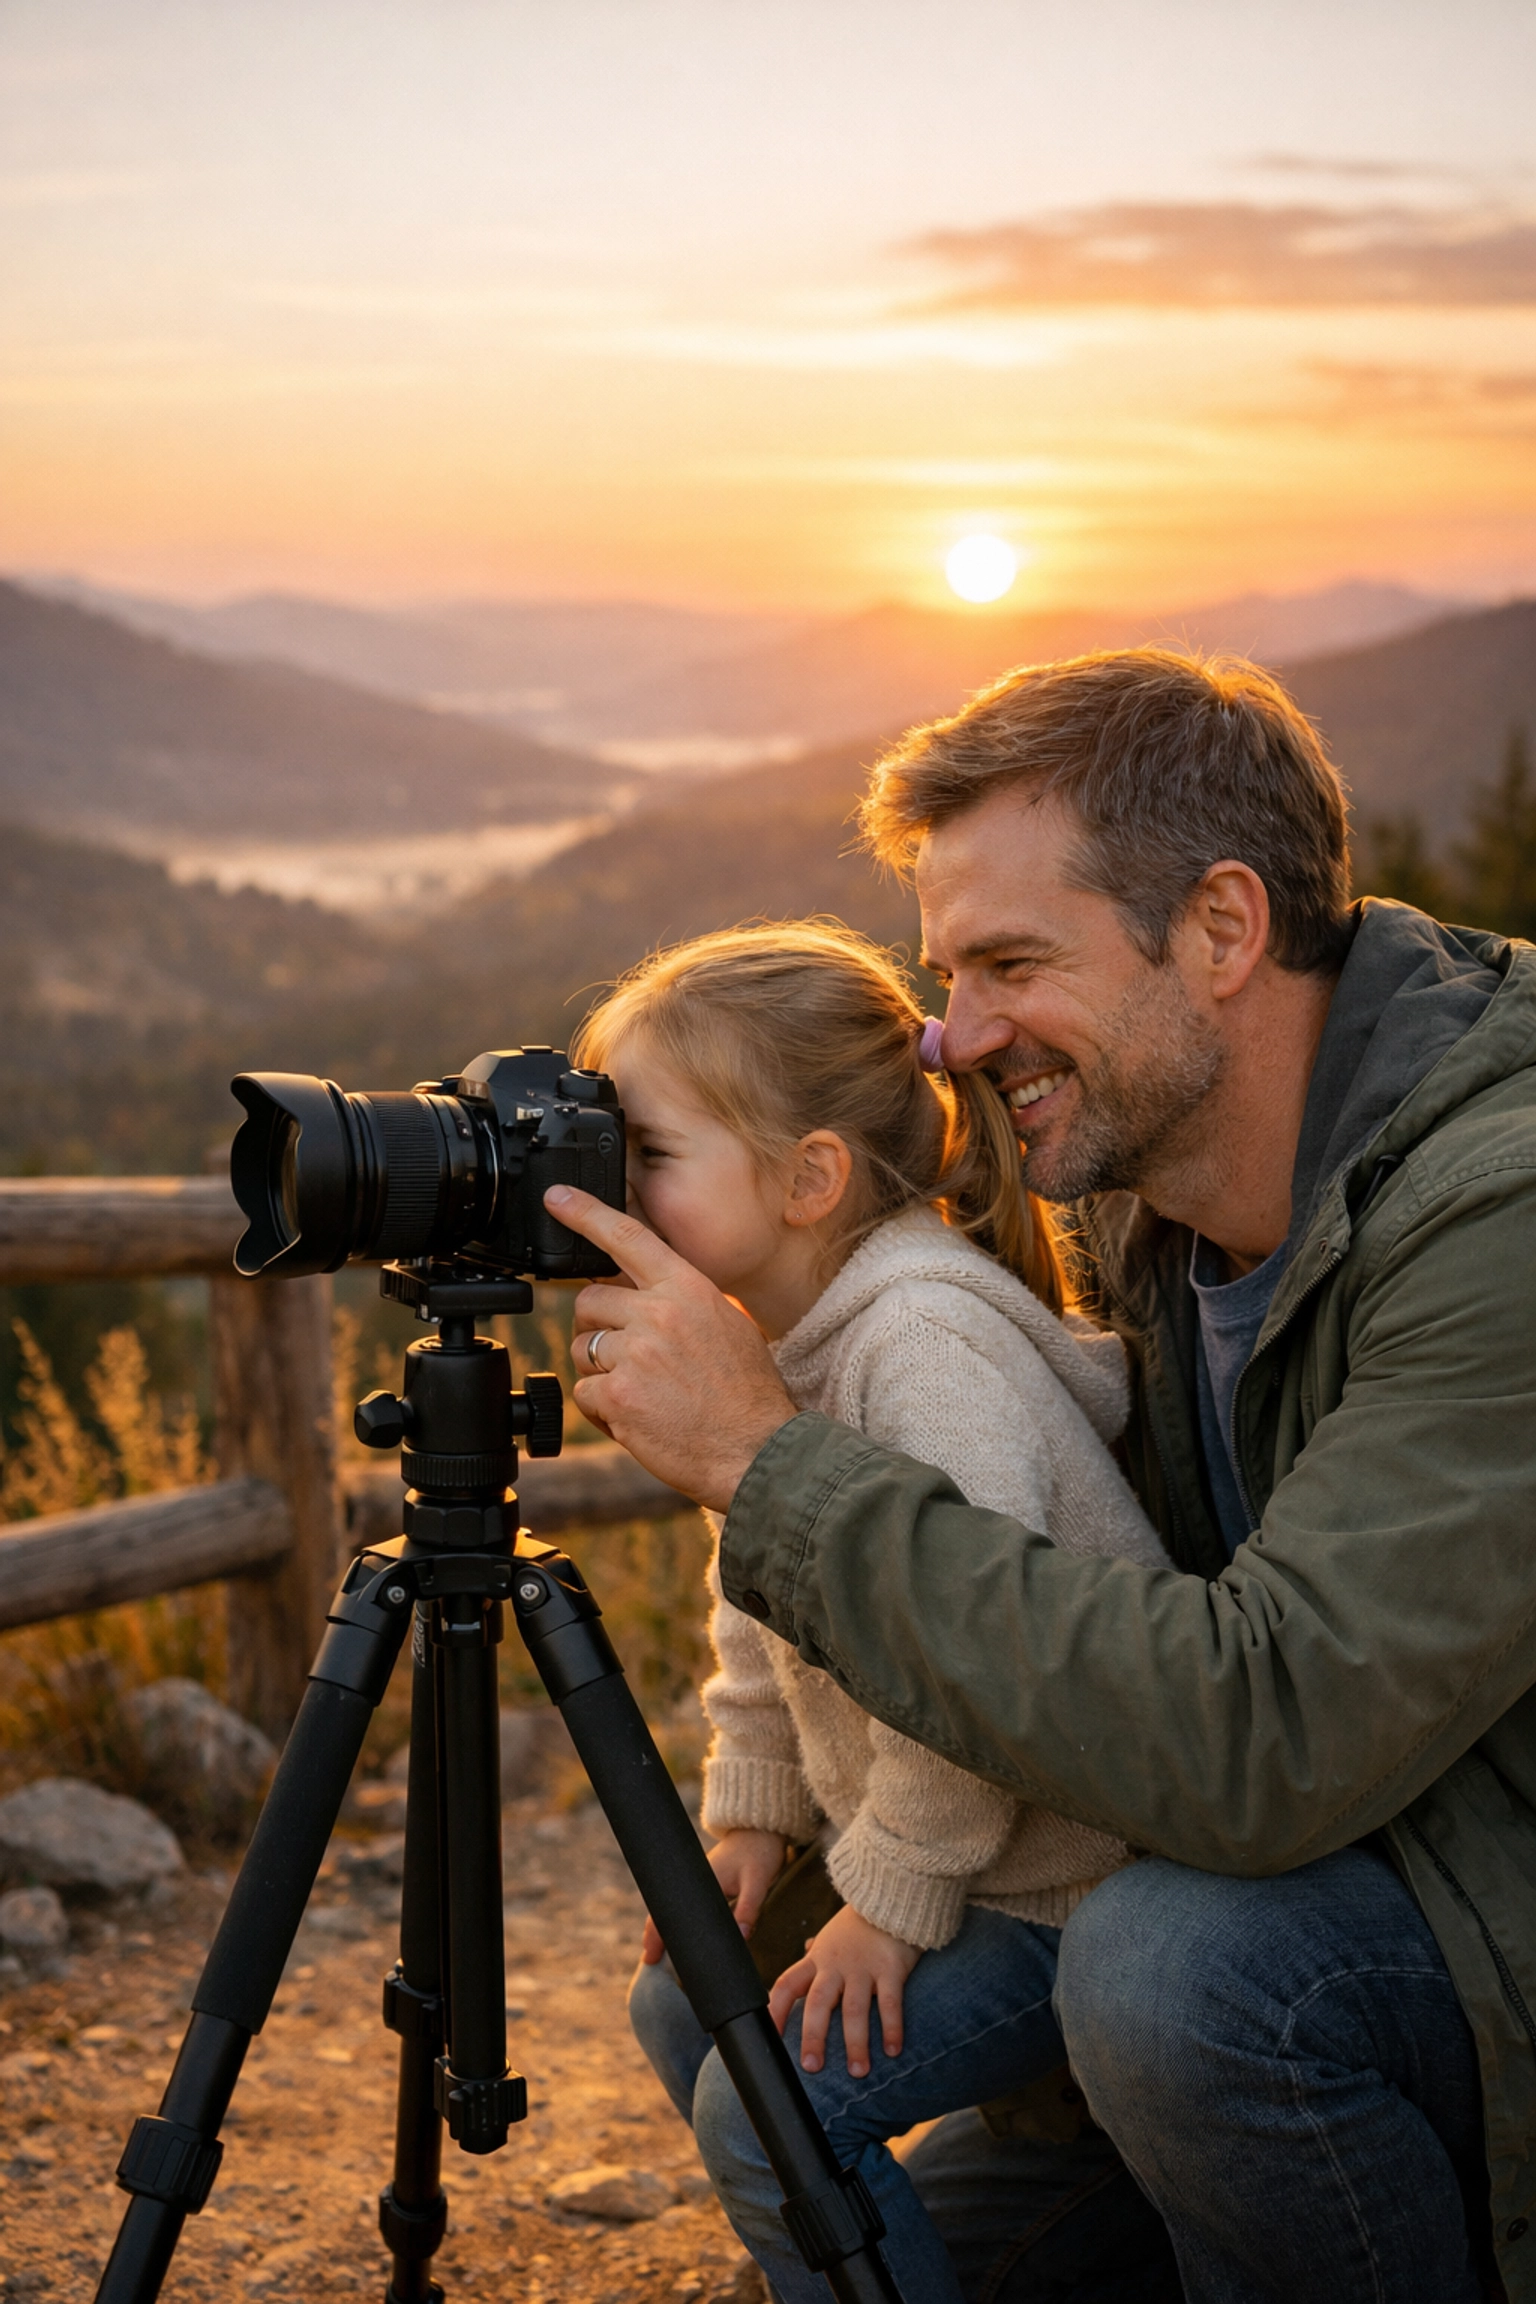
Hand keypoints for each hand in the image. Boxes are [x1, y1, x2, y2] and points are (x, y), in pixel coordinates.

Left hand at [546, 1186, 797, 1511]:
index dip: (586, 1214)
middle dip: (599, 1330)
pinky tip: (640, 1420)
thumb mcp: (728, 1326)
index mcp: (689, 1289)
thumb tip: (644, 1293)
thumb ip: (683, 1302)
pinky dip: (604, 1411)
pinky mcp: (618, 1395)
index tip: (557, 1199)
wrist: (757, 1452)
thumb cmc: (748, 1396)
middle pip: (589, 1301)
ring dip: (601, 1373)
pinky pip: (584, 1393)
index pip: (628, 1238)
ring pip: (582, 1349)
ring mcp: (636, 1354)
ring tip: (645, 1394)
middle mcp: (660, 1313)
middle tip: (631, 1360)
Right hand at [641, 1829, 785, 1964]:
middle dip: (654, 1935)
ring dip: (664, 1927)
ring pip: (673, 1907)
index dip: (657, 1934)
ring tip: (658, 1954)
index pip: (669, 1910)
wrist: (760, 1829)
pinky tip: (680, 1933)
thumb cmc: (759, 1853)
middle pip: (664, 1910)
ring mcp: (697, 1879)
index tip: (650, 1957)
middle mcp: (693, 1879)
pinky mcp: (705, 1881)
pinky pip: (685, 1903)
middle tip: (649, 1961)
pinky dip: (678, 1918)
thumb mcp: (758, 1882)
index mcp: (700, 1880)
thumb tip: (741, 1938)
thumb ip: (748, 1909)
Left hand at [767, 1903, 921, 2078]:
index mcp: (816, 1960)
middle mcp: (835, 1965)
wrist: (892, 1895)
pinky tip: (892, 2050)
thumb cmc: (858, 1925)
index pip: (786, 1985)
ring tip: (858, 2072)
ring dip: (855, 2043)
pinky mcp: (891, 1968)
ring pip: (854, 2009)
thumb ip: (815, 1955)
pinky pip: (889, 2002)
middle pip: (817, 2003)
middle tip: (812, 2067)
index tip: (769, 2040)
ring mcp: (863, 1967)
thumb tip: (802, 1956)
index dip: (774, 2012)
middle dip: (813, 2036)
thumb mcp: (830, 1938)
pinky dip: (891, 2027)